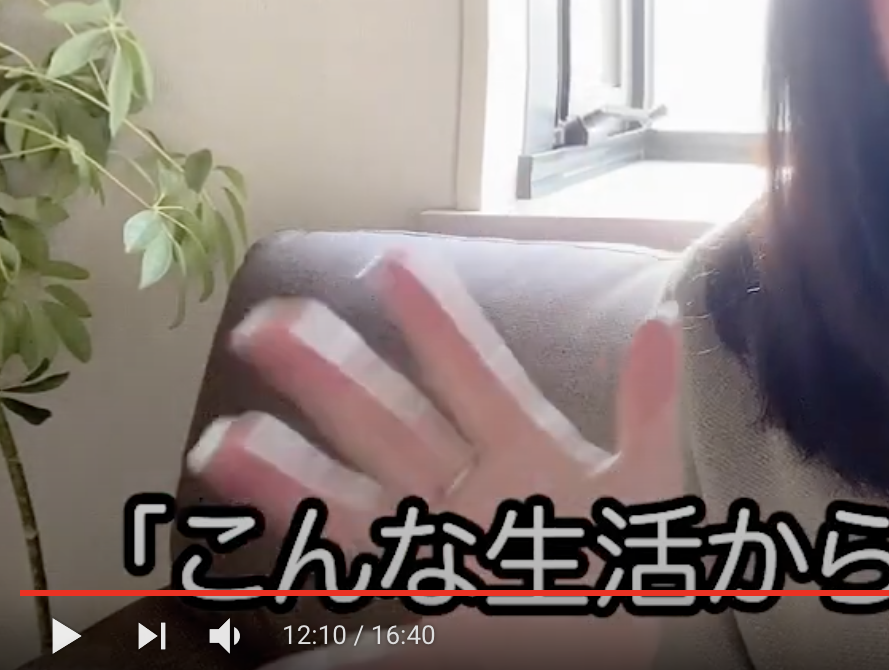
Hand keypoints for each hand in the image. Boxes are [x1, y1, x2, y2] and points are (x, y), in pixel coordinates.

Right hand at [185, 248, 682, 667]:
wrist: (608, 648)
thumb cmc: (624, 567)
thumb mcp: (646, 488)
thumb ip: (648, 412)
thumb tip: (662, 321)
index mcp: (519, 453)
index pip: (470, 373)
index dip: (436, 320)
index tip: (393, 259)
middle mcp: (461, 493)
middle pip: (388, 427)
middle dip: (331, 376)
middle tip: (269, 323)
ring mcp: (431, 551)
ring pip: (351, 506)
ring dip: (289, 475)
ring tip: (225, 440)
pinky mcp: (420, 611)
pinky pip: (363, 595)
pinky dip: (313, 580)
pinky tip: (255, 562)